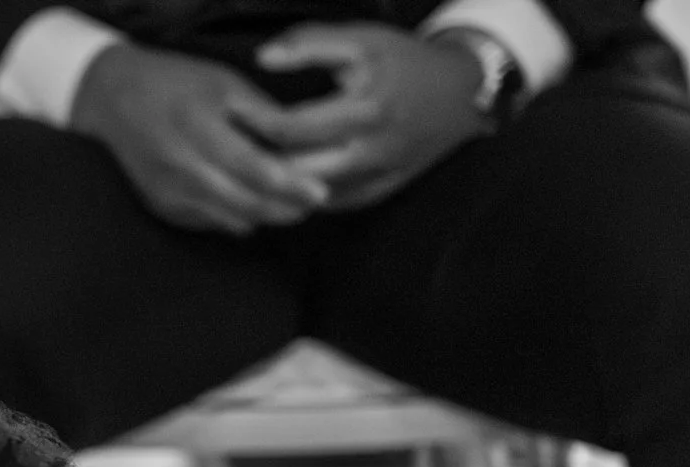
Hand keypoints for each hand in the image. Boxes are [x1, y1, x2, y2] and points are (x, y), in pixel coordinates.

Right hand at [69, 43, 329, 235]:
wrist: (112, 99)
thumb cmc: (174, 84)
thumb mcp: (222, 83)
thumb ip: (262, 115)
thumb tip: (301, 141)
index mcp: (200, 130)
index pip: (255, 170)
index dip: (291, 187)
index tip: (320, 193)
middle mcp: (183, 170)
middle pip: (246, 205)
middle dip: (285, 210)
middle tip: (312, 204)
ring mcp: (171, 195)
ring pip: (231, 221)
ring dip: (265, 216)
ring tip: (290, 205)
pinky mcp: (164, 209)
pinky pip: (211, 223)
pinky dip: (237, 217)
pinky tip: (252, 203)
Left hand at [241, 24, 488, 210]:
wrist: (459, 91)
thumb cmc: (403, 60)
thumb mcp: (361, 39)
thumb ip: (311, 43)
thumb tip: (262, 58)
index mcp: (364, 107)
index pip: (292, 128)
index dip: (256, 124)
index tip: (231, 117)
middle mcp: (372, 150)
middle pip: (297, 171)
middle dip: (260, 165)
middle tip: (232, 151)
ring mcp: (379, 176)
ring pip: (312, 196)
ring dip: (279, 188)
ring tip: (252, 169)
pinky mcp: (383, 191)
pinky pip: (335, 205)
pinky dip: (307, 198)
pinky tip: (286, 185)